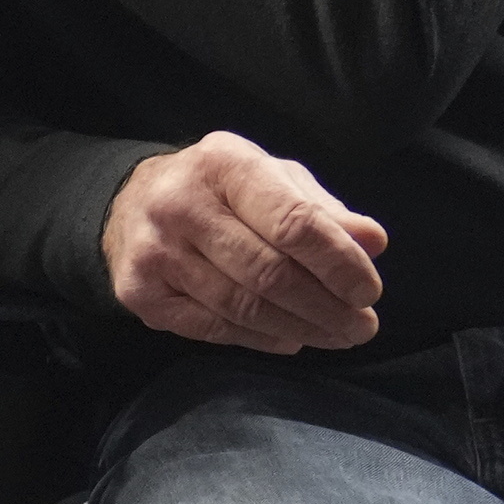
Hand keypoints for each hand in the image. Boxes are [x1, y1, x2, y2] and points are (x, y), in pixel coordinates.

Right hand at [103, 132, 388, 354]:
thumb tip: (373, 242)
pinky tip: (290, 338)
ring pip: (243, 307)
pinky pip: (214, 328)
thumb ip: (322, 210)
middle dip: (327, 306)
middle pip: (270, 272)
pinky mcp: (140, 292)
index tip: (369, 291)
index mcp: (223, 164)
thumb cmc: (220, 192)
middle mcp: (181, 204)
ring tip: (336, 336)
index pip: (293, 222)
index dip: (339, 262)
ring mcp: (155, 251)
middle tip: (362, 326)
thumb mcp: (273, 181)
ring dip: (300, 329)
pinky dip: (261, 339)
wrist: (129, 205)